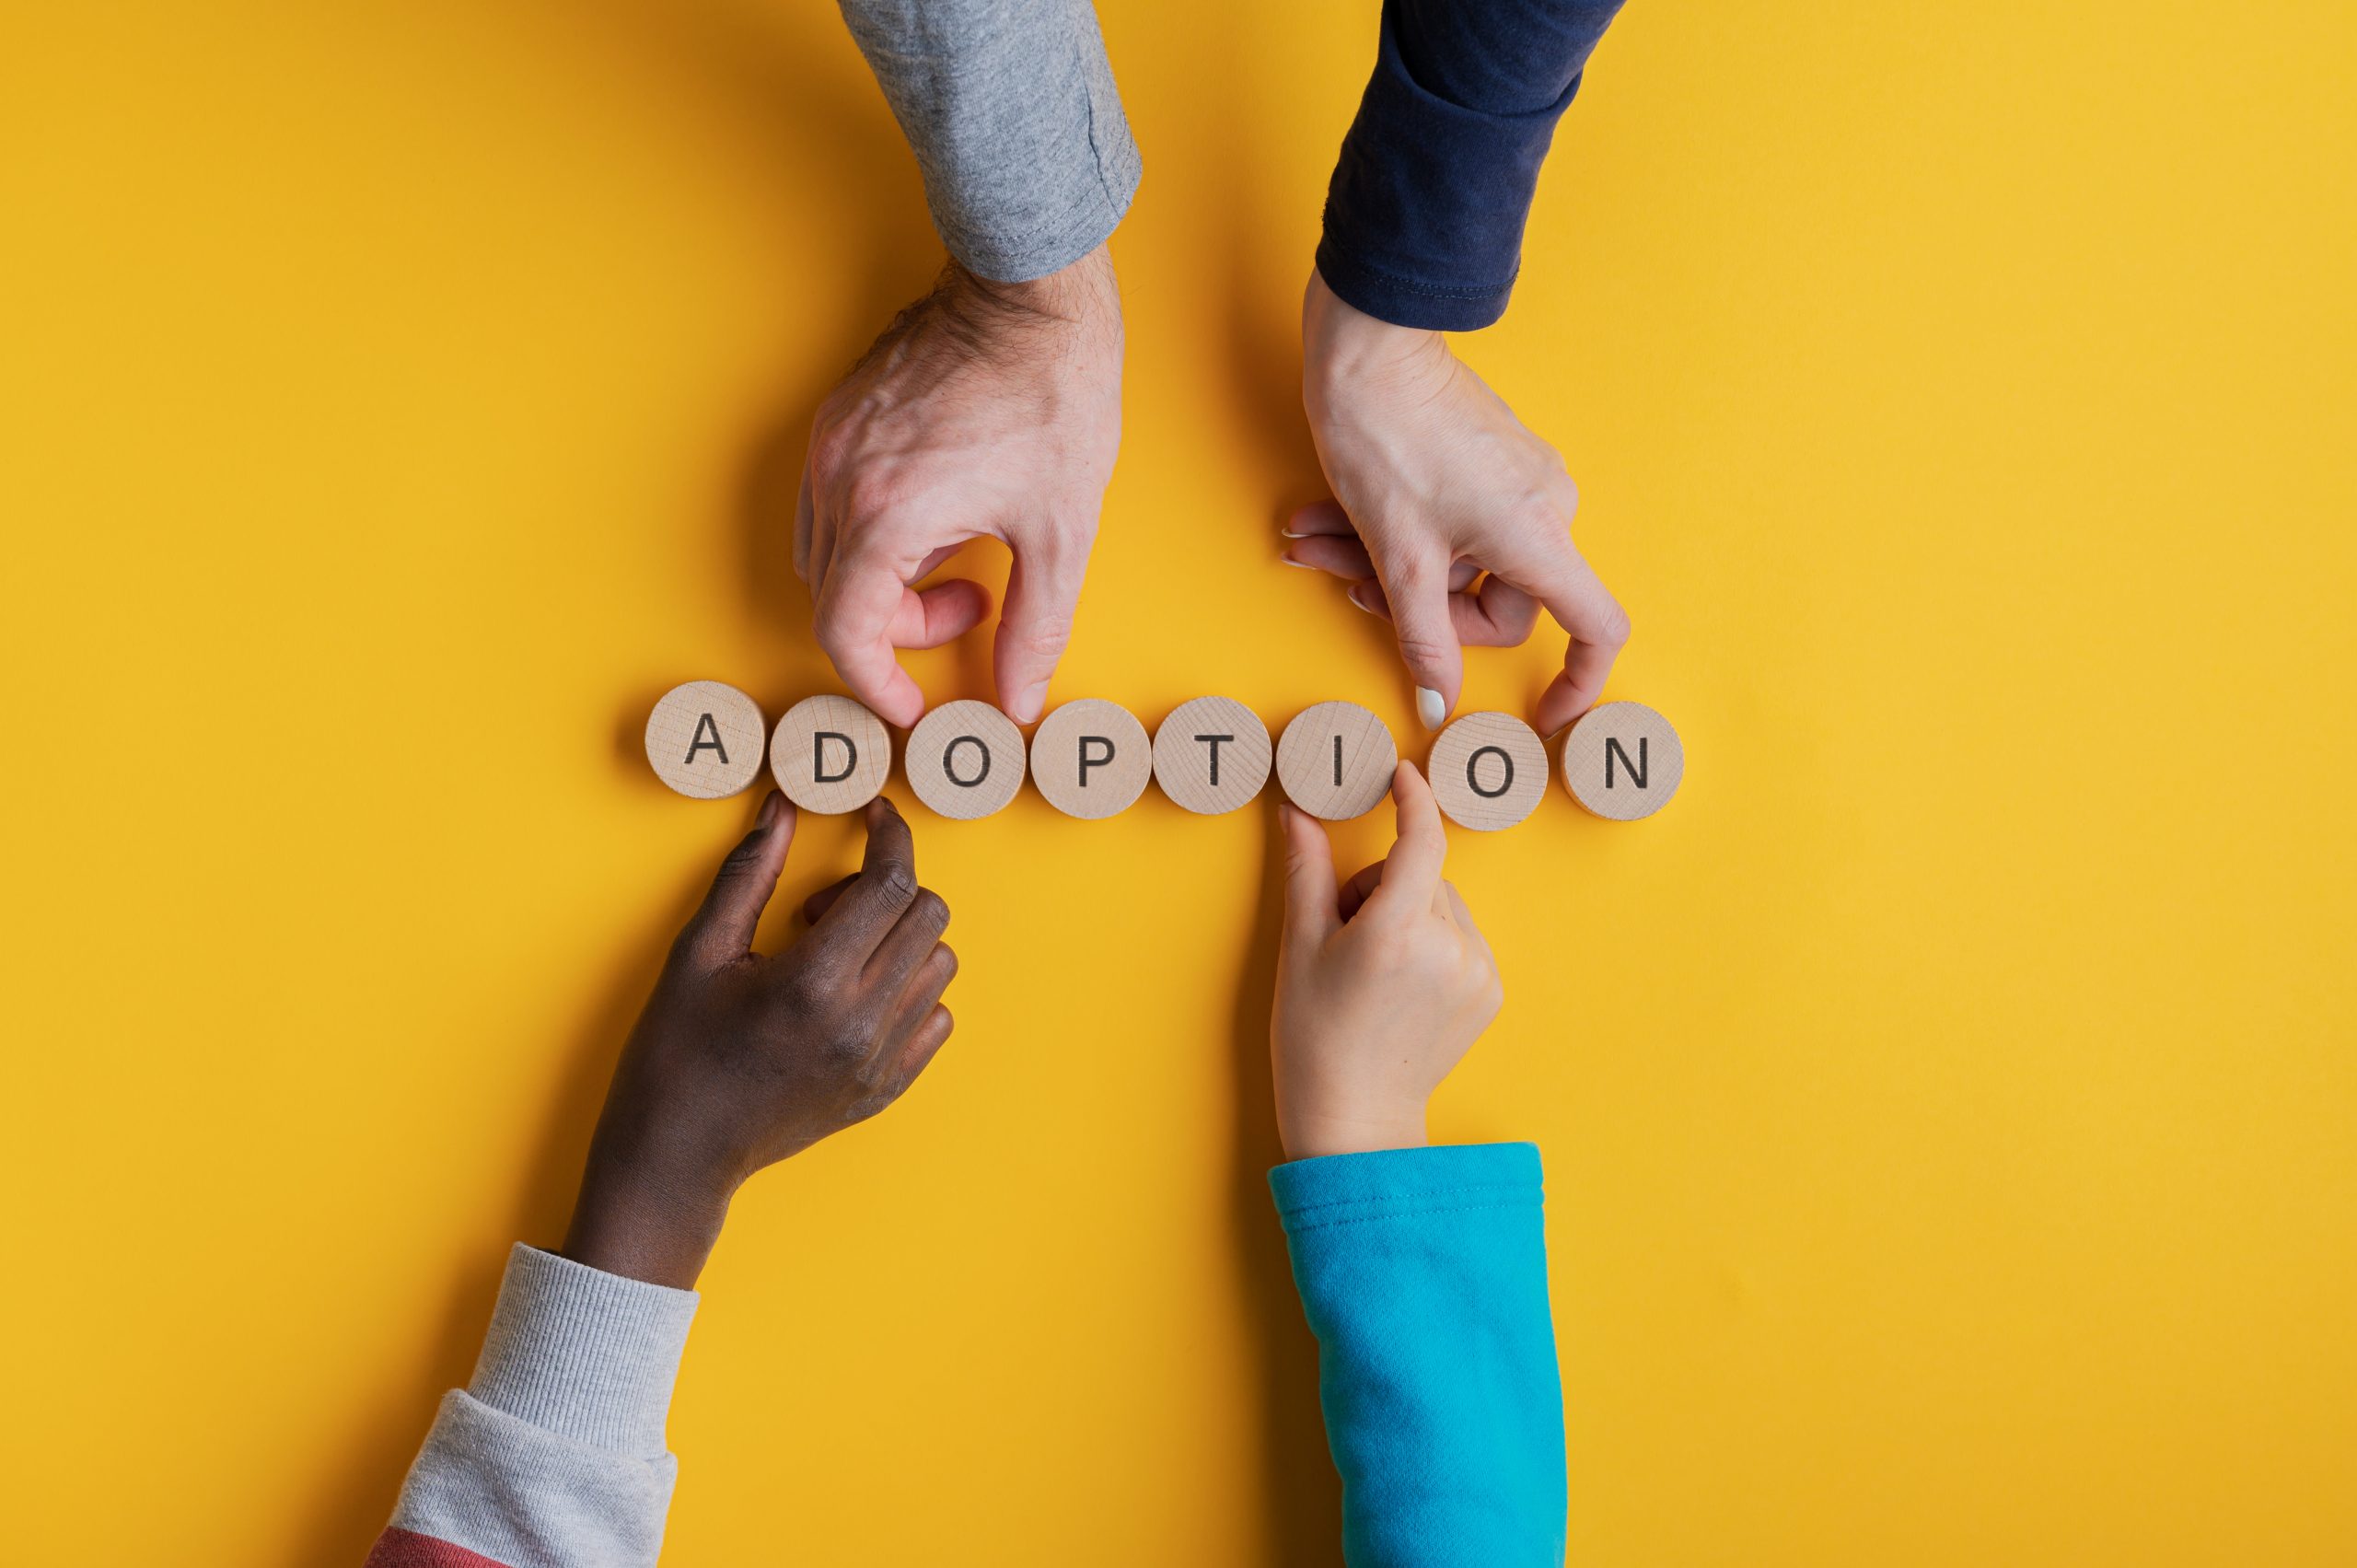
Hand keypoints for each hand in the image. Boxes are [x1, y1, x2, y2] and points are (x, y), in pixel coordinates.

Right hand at [561, 791, 957, 1288]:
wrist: (677, 1156)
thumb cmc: (676, 1053)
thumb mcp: (698, 953)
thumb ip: (749, 874)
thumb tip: (783, 809)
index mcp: (813, 981)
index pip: (892, 884)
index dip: (891, 836)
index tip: (874, 815)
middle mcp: (861, 1022)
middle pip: (928, 917)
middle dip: (887, 888)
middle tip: (823, 908)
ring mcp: (880, 1061)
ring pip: (938, 965)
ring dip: (898, 940)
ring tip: (832, 958)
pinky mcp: (886, 1089)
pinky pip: (936, 1018)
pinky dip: (907, 992)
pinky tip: (852, 997)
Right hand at [797, 245, 1123, 725]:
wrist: (1032, 291)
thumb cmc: (1052, 395)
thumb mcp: (1062, 530)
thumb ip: (1036, 626)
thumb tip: (1018, 698)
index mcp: (888, 515)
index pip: (845, 632)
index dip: (877, 682)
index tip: (912, 702)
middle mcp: (841, 479)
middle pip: (835, 597)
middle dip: (899, 628)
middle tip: (977, 603)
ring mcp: (832, 440)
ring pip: (826, 550)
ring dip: (882, 580)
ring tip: (961, 554)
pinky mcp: (840, 413)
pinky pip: (830, 500)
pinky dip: (872, 532)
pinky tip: (938, 510)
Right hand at [1271, 761, 1502, 1160]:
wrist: (1355, 1118)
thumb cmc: (1314, 1038)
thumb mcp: (1300, 948)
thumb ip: (1306, 870)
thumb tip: (1297, 811)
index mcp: (1397, 932)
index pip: (1420, 840)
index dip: (1411, 799)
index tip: (1400, 775)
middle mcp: (1448, 947)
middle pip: (1422, 874)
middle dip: (1384, 887)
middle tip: (1347, 938)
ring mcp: (1477, 972)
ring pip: (1443, 904)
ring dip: (1411, 914)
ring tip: (1375, 970)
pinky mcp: (1491, 992)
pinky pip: (1462, 937)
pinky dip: (1434, 943)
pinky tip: (1403, 987)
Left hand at [1289, 268, 1629, 735]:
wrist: (1367, 343)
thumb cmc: (1385, 437)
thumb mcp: (1397, 554)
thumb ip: (1421, 636)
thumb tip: (1439, 702)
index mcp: (1538, 539)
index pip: (1595, 627)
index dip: (1578, 681)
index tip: (1542, 715)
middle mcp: (1543, 509)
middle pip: (1496, 600)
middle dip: (1416, 605)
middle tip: (1348, 587)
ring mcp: (1517, 480)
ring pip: (1457, 559)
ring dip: (1384, 562)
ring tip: (1314, 540)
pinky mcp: (1487, 458)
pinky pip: (1450, 520)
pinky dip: (1394, 529)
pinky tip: (1328, 518)